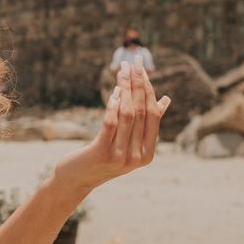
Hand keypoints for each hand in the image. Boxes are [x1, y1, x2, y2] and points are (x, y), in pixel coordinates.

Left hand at [55, 60, 169, 193]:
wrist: (76, 179)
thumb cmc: (102, 157)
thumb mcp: (127, 143)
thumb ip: (145, 125)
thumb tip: (166, 100)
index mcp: (148, 154)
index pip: (153, 116)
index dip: (149, 91)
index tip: (142, 70)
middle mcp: (138, 156)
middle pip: (141, 113)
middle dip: (137, 85)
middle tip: (133, 63)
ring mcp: (121, 156)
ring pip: (127, 116)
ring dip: (125, 90)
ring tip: (121, 71)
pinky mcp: (102, 153)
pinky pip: (110, 125)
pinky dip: (113, 107)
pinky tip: (113, 92)